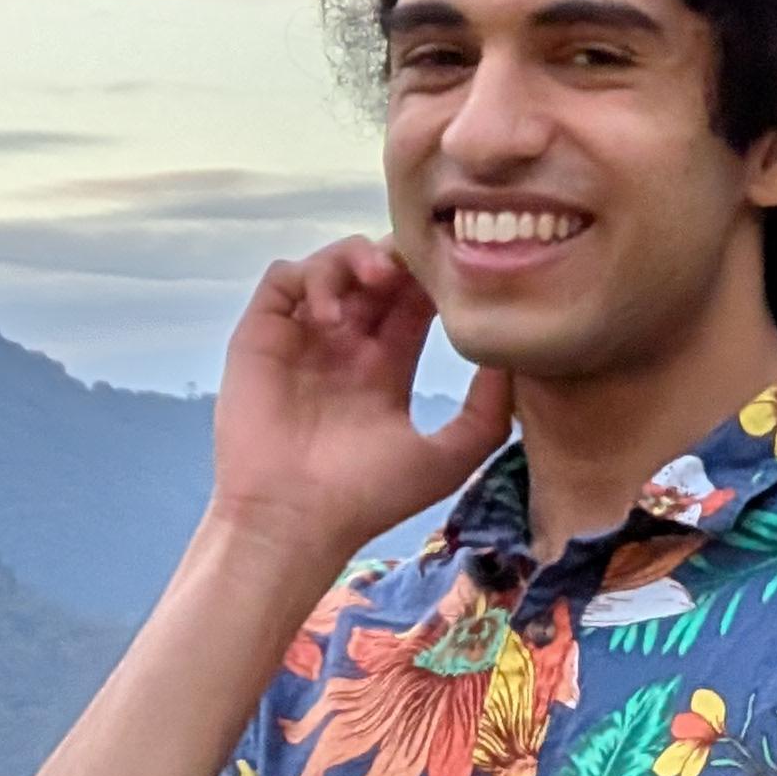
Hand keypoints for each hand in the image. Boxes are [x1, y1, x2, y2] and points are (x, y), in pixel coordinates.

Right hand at [211, 239, 514, 576]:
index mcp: (384, 368)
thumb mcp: (447, 457)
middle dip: (398, 257)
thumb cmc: (367, 497)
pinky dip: (311, 277)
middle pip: (374, 273)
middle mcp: (342, 346)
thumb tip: (515, 356)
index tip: (455, 277)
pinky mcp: (261, 334)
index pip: (412, 301)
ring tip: (377, 279)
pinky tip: (331, 317)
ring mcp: (301, 337)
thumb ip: (487, 410)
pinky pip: (283, 277)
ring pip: (331, 264)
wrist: (294, 519)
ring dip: (356, 257)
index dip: (432, 280)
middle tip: (418, 263)